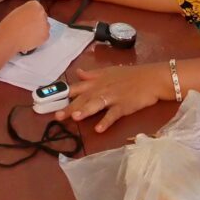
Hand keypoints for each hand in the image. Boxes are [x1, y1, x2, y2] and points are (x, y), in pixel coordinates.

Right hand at [0, 0, 49, 53]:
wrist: (8, 38)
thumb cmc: (9, 26)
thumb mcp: (18, 11)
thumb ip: (27, 11)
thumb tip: (31, 14)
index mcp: (34, 4)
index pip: (38, 8)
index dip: (33, 14)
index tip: (29, 18)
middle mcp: (42, 12)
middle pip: (43, 16)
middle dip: (37, 21)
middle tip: (28, 27)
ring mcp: (45, 24)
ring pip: (45, 26)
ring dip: (39, 29)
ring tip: (27, 33)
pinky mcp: (46, 35)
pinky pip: (45, 35)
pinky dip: (39, 38)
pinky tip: (30, 38)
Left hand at [55, 65, 171, 132]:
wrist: (152, 78)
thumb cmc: (130, 75)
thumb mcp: (109, 71)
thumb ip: (92, 75)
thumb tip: (78, 73)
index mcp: (97, 81)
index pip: (77, 87)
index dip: (62, 93)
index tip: (48, 100)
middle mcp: (102, 88)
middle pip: (84, 98)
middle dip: (70, 106)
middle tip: (57, 115)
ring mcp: (113, 97)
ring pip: (97, 104)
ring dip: (85, 110)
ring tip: (74, 117)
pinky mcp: (124, 106)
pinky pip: (114, 114)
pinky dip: (106, 121)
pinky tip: (99, 128)